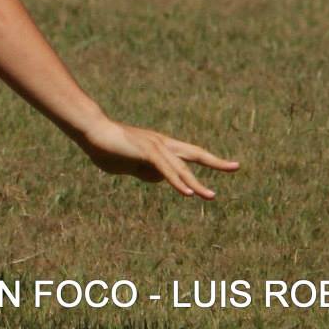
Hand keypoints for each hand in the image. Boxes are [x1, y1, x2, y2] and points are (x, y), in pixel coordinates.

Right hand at [80, 119, 238, 198]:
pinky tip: (187, 192)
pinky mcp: (145, 152)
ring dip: (195, 183)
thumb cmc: (109, 148)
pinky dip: (176, 181)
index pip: (191, 153)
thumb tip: (161, 179)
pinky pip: (165, 169)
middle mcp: (162, 143)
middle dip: (216, 162)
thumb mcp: (132, 165)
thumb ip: (148, 171)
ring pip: (180, 167)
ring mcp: (154, 146)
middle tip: (236, 167)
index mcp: (161, 146)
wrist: (92, 132)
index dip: (210, 160)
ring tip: (210, 196)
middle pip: (194, 153)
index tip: (230, 165)